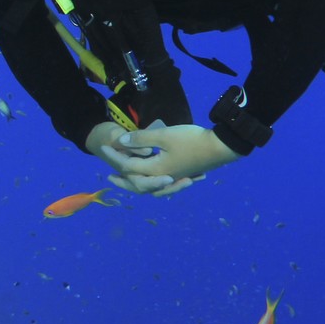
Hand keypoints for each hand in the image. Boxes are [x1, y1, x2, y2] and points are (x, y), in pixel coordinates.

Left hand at [84, 120, 241, 196]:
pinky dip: (153, 184)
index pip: (128, 166)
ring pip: (150, 187)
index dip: (114, 156)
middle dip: (122, 180)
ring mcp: (174, 179)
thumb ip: (141, 139)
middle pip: (137, 184)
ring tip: (129, 180)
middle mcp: (163, 179)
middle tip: (110, 177)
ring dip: (137, 184)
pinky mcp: (183, 176)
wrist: (220, 147)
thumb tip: (121, 142)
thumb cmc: (191, 140)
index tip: (103, 147)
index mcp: (156, 170)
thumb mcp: (164, 136)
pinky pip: (162, 185)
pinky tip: (154, 178)